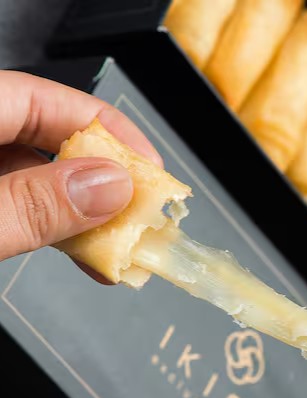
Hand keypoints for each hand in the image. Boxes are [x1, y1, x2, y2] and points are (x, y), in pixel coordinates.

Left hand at [0, 70, 161, 275]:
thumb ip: (33, 205)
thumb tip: (110, 188)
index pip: (43, 99)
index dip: (105, 129)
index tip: (149, 170)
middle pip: (45, 139)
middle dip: (100, 179)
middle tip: (139, 212)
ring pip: (34, 177)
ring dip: (81, 213)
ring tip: (116, 246)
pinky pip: (18, 202)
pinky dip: (51, 226)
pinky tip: (79, 251)